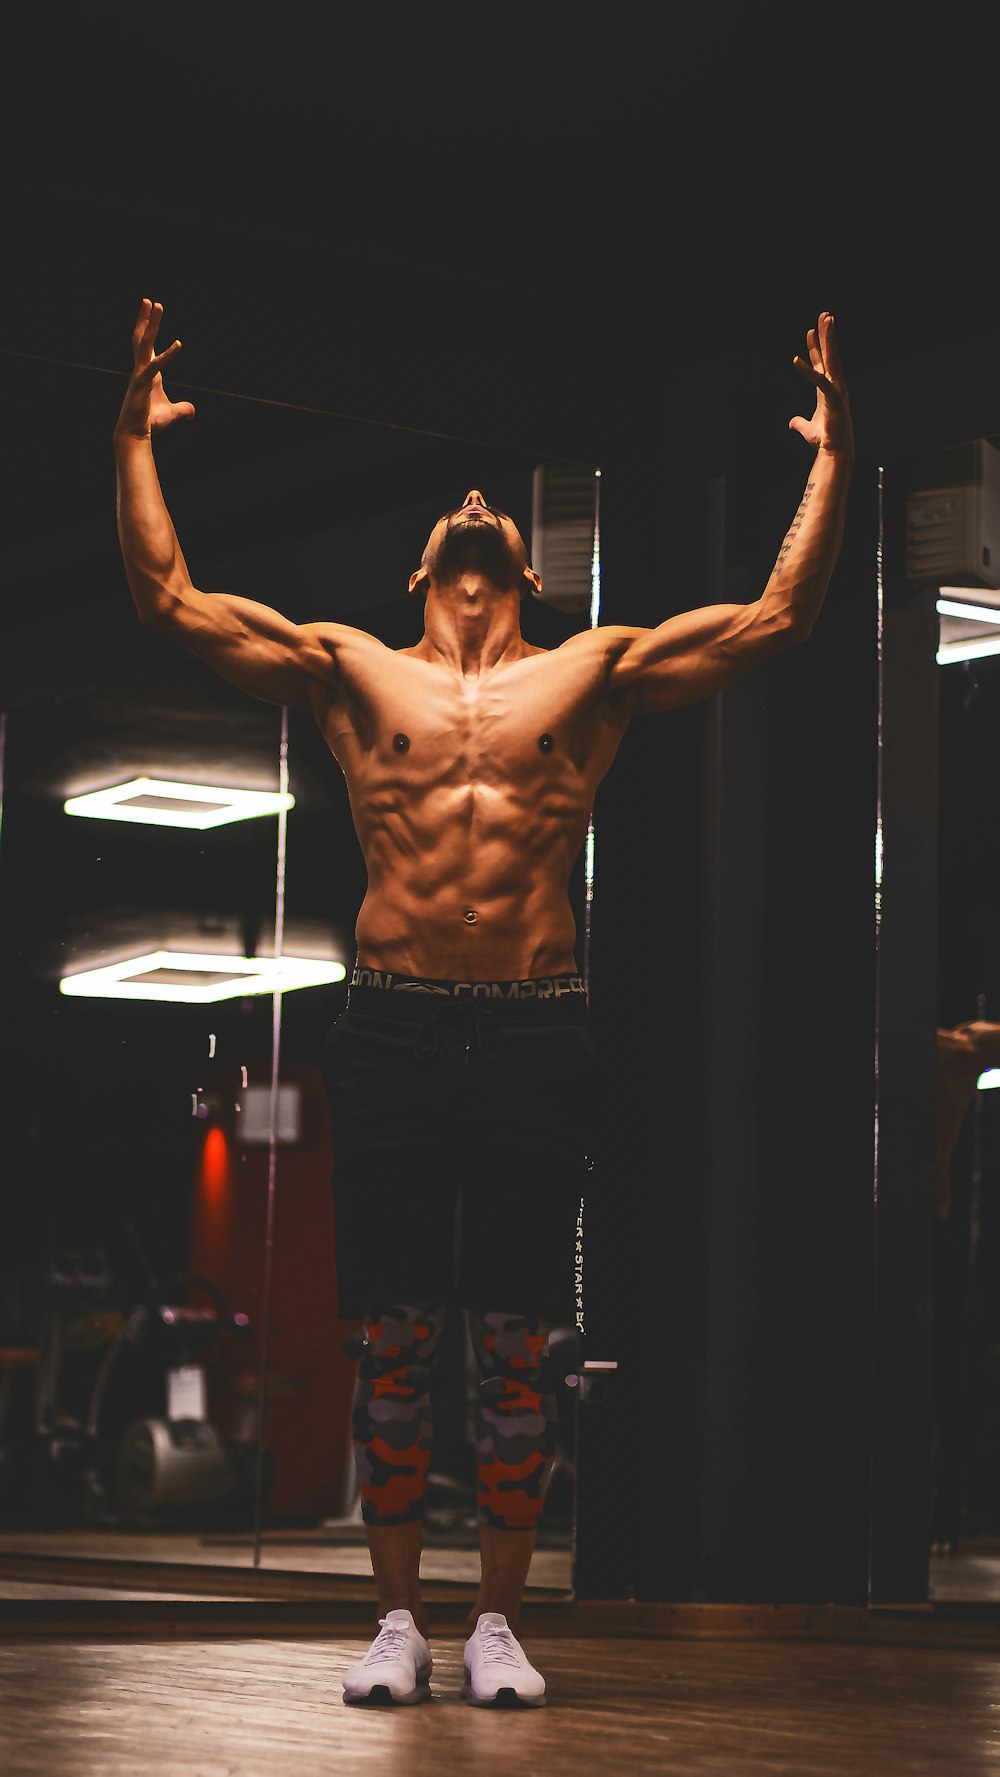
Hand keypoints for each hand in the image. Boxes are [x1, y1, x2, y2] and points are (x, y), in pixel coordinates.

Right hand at [114, 298, 195, 440]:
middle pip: (142, 339)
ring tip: (157, 306)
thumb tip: (193, 413)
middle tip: (149, 301)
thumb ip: (183, 410)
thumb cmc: (150, 424)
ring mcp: (140, 375)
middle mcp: (141, 370)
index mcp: (147, 373)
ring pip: (145, 344)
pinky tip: (179, 344)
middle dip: (146, 319)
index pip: (145, 346)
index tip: (150, 312)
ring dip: (152, 324)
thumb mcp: (172, 414)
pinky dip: (168, 355)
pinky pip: (156, 366)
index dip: (147, 329)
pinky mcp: (142, 384)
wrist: (136, 436)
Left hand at [788, 312, 852, 456]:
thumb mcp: (807, 429)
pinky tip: (795, 359)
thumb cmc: (825, 441)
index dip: (815, 347)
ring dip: (827, 339)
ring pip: (831, 359)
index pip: (821, 363)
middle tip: (824, 315)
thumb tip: (792, 422)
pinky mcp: (833, 398)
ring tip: (825, 320)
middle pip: (829, 355)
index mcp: (828, 390)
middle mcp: (835, 386)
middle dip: (826, 335)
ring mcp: (836, 390)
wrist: (834, 453)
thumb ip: (799, 423)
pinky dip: (807, 371)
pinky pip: (818, 381)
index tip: (810, 331)